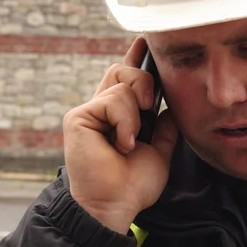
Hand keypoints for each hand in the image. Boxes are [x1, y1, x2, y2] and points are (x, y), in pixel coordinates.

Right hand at [62, 37, 177, 233]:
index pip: (124, 78)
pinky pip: (113, 101)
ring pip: (122, 85)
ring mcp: (88, 112)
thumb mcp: (158, 151)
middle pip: (121, 69)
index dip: (134, 58)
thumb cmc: (133, 184)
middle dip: (143, 80)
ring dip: (135, 115)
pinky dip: (126, 123)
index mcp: (118, 115)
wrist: (116, 204)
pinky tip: (121, 144)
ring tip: (129, 143)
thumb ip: (163, 129)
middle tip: (151, 104)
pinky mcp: (79, 117)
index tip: (144, 41)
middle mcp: (101, 109)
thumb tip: (168, 109)